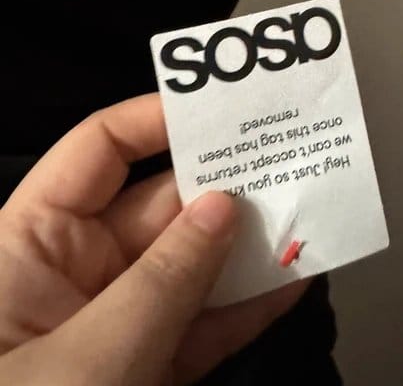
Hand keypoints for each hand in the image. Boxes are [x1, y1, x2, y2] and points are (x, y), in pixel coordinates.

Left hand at [0, 94, 306, 384]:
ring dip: (248, 245)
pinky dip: (247, 304)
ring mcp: (113, 322)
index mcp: (29, 243)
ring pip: (190, 265)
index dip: (157, 119)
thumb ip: (163, 281)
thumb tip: (221, 210)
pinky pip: (201, 323)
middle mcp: (70, 273)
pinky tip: (291, 278)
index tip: (220, 111)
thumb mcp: (86, 357)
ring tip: (305, 215)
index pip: (99, 151)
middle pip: (158, 205)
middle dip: (222, 185)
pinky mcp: (144, 369)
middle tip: (284, 161)